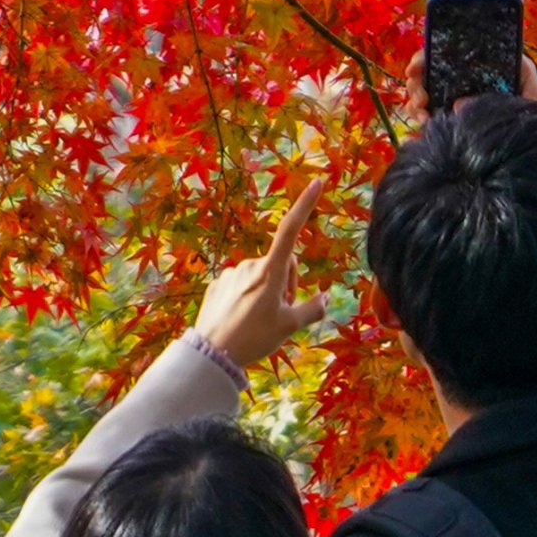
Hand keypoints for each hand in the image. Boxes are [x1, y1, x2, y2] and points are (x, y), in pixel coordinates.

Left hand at [194, 181, 324, 372]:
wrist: (211, 354)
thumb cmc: (253, 339)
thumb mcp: (289, 327)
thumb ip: (311, 310)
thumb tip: (324, 298)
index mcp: (270, 271)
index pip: (292, 230)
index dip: (305, 205)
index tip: (317, 182)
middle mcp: (250, 265)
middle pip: (281, 263)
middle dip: (288, 281)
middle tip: (285, 311)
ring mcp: (232, 274)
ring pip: (260, 275)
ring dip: (267, 290)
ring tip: (261, 321)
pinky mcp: (218, 285)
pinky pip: (240, 285)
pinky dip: (248, 297)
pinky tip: (242, 320)